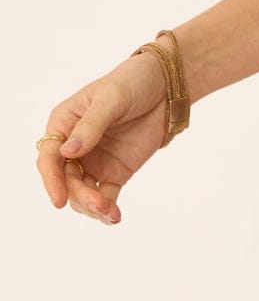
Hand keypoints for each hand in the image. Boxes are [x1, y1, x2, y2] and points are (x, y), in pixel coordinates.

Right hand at [37, 51, 171, 226]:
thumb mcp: (111, 98)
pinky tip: (114, 217)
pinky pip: (105, 195)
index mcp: (64, 124)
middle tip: (98, 204)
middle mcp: (75, 146)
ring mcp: (94, 161)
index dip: (51, 180)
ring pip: (83, 192)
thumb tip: (69, 151)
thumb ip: (91, 125)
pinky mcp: (115, 172)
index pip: (49, 157)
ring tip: (110, 213)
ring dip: (92, 207)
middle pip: (66, 180)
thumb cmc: (132, 82)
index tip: (59, 200)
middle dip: (78, 195)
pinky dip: (107, 209)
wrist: (166, 87)